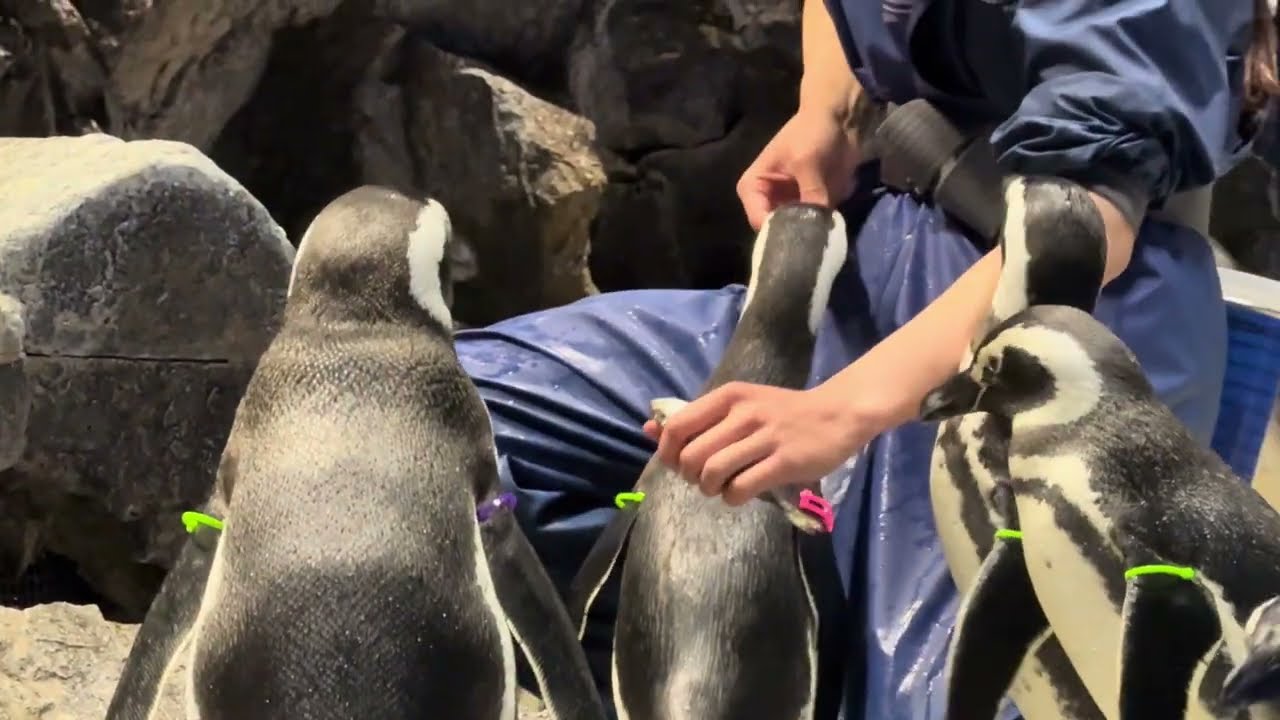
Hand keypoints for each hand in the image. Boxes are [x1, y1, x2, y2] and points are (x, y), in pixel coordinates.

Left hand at [642, 381, 872, 505]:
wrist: (836, 414)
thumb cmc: (781, 412)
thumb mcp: (737, 406)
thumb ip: (695, 418)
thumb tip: (647, 429)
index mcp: (728, 396)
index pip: (677, 426)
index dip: (668, 452)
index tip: (678, 463)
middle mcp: (743, 413)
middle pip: (692, 455)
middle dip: (690, 476)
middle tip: (704, 479)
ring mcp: (765, 437)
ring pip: (713, 472)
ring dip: (710, 488)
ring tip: (720, 488)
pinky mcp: (784, 461)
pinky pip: (742, 488)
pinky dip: (733, 498)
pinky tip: (740, 494)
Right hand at [736, 107, 861, 229]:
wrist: (839, 118)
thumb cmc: (812, 132)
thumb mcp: (807, 162)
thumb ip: (810, 194)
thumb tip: (818, 228)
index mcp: (754, 186)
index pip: (758, 219)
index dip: (777, 232)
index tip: (799, 237)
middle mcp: (768, 199)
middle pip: (776, 229)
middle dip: (795, 235)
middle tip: (813, 241)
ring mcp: (790, 204)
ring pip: (796, 230)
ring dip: (810, 232)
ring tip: (824, 236)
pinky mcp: (810, 205)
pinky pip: (814, 224)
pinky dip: (823, 227)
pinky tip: (832, 228)